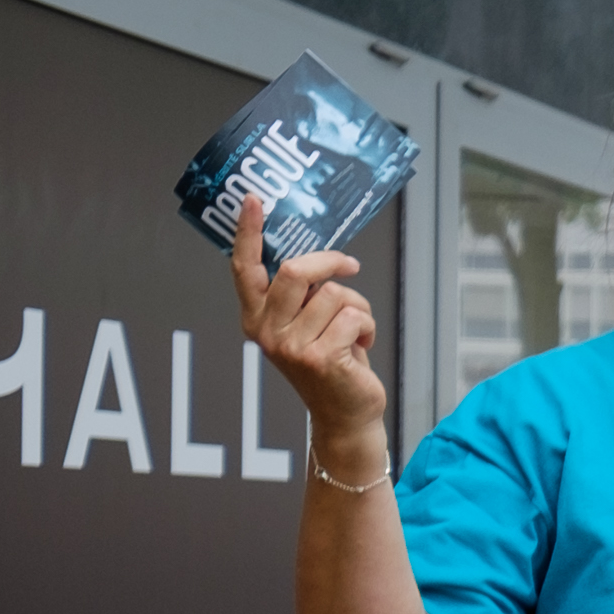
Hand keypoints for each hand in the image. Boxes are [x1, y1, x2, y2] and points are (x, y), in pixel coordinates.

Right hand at [230, 195, 386, 465]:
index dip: (248, 232)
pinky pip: (355, 317)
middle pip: (297, 269)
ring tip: (354, 332)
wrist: (345, 414)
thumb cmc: (331, 361)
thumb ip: (302, 295)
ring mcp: (290, 346)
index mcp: (257, 317)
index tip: (254, 199)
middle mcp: (266, 330)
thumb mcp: (307, 324)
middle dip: (331, 262)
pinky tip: (360, 349)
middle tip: (351, 266)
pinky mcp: (319, 357)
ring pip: (336, 294)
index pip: (246, 268)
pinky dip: (368, 328)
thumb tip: (318, 257)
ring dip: (358, 307)